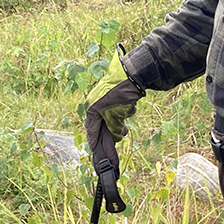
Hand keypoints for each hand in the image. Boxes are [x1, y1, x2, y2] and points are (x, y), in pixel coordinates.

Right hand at [84, 53, 144, 174]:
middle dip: (113, 127)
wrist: (132, 75)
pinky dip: (125, 108)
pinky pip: (119, 105)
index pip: (91, 129)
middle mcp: (96, 100)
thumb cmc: (120, 97)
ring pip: (113, 113)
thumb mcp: (116, 118)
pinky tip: (131, 106)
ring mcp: (105, 95)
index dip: (94, 140)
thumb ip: (114, 130)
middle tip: (120, 133)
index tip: (95, 149)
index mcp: (92, 107)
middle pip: (103, 121)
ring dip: (121, 117)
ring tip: (128, 114)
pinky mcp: (115, 91)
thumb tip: (117, 137)